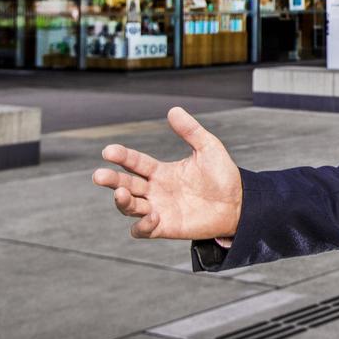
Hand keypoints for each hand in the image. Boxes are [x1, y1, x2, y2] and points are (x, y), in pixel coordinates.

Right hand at [92, 107, 242, 239]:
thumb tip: (173, 109)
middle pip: (125, 184)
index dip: (122, 156)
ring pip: (129, 207)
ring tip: (122, 192)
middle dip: (111, 180)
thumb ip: (191, 131)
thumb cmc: (223, 176)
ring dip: (122, 201)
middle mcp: (155, 190)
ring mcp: (158, 209)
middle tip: (99, 175)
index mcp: (161, 171)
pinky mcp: (164, 227)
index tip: (108, 151)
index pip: (135, 162)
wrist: (239, 204)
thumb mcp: (209, 148)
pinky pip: (143, 229)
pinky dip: (142, 225)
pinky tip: (152, 215)